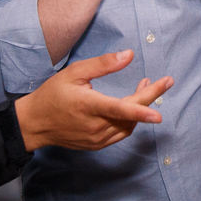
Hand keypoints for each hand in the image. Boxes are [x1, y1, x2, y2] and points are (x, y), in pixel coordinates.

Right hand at [15, 50, 173, 151]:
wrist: (34, 123)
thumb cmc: (53, 94)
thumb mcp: (74, 72)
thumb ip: (103, 64)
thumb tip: (129, 55)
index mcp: (89, 106)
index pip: (121, 110)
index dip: (142, 111)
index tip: (159, 114)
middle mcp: (95, 126)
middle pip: (131, 115)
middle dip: (151, 98)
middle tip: (166, 82)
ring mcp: (96, 138)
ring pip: (129, 126)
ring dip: (141, 108)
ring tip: (145, 86)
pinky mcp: (96, 145)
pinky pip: (121, 133)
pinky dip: (131, 120)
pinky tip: (131, 106)